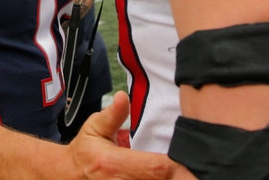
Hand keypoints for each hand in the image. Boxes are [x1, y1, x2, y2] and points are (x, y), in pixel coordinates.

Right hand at [68, 91, 187, 178]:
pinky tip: (173, 176)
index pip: (156, 167)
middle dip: (182, 176)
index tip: (193, 160)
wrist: (66, 176)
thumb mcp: (94, 128)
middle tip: (202, 168)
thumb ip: (112, 115)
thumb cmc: (85, 152)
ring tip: (190, 173)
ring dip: (173, 179)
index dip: (178, 167)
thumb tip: (123, 97)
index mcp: (114, 164)